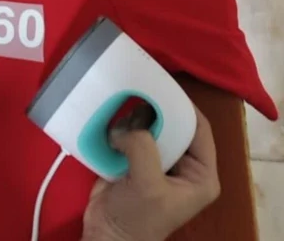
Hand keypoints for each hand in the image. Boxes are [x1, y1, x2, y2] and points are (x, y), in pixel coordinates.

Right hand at [82, 105, 219, 240]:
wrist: (107, 235)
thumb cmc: (137, 218)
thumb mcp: (148, 186)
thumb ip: (144, 149)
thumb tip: (128, 126)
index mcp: (200, 173)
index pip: (198, 126)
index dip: (182, 103)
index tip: (159, 83)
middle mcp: (183, 163)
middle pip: (173, 121)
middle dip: (154, 108)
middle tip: (135, 92)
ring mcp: (158, 159)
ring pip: (150, 123)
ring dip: (134, 118)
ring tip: (120, 120)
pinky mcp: (135, 158)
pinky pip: (131, 131)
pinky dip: (121, 125)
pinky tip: (111, 124)